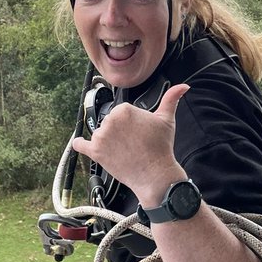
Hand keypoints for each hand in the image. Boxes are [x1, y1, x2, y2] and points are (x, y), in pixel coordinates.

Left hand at [71, 84, 188, 207]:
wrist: (155, 174)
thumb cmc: (161, 148)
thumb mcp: (166, 120)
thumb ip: (171, 99)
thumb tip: (182, 87)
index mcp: (124, 109)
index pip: (120, 113)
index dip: (129, 124)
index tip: (137, 133)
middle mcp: (110, 120)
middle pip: (109, 123)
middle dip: (118, 132)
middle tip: (132, 144)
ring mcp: (101, 136)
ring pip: (99, 135)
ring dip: (107, 142)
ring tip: (123, 151)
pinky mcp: (95, 152)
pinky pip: (80, 145)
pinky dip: (79, 144)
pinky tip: (79, 143)